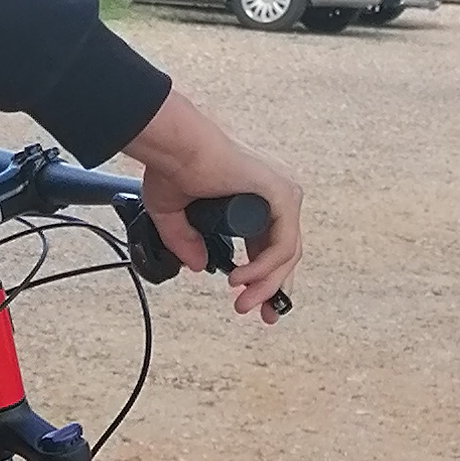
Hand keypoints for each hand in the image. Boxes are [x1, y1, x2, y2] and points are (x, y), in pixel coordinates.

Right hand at [125, 91, 304, 321]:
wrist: (175, 146)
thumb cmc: (173, 166)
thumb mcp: (174, 215)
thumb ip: (186, 241)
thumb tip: (199, 267)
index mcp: (255, 196)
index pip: (272, 244)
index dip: (264, 277)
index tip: (252, 301)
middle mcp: (275, 194)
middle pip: (285, 253)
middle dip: (273, 288)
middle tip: (259, 314)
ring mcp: (283, 193)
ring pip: (286, 254)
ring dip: (265, 285)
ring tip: (243, 302)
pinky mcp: (283, 196)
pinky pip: (282, 245)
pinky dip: (264, 268)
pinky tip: (241, 279)